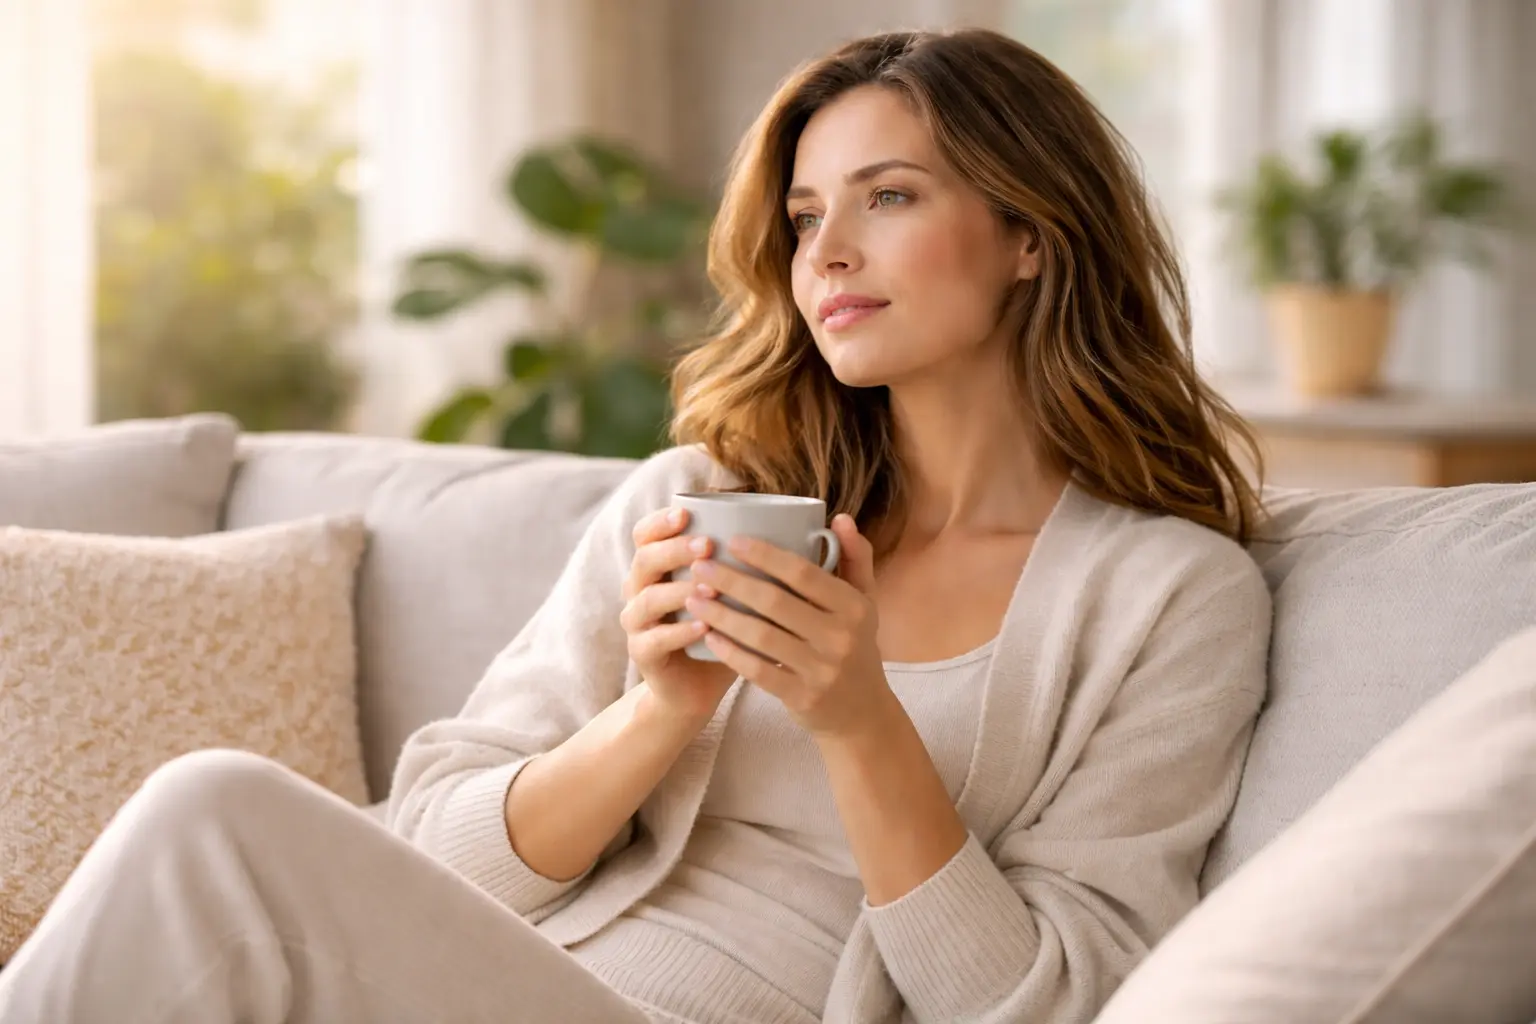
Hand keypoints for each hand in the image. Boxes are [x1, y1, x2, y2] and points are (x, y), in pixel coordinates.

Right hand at [620, 507, 739, 725]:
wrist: (698, 687)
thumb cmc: (725, 631)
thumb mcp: (737, 594)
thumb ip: (755, 564)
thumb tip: (809, 532)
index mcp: (659, 566)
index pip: (646, 534)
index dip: (660, 521)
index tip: (686, 512)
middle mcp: (641, 589)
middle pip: (645, 559)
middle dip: (674, 549)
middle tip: (706, 546)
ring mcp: (638, 623)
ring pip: (648, 598)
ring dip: (679, 590)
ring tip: (711, 589)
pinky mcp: (643, 654)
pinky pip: (655, 639)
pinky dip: (679, 632)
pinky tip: (703, 627)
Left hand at [683, 514, 889, 737]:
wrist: (862, 713)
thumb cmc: (855, 646)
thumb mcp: (864, 603)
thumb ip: (855, 559)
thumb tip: (839, 518)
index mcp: (855, 607)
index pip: (804, 573)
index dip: (765, 555)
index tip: (731, 541)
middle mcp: (841, 637)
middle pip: (775, 602)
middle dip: (732, 581)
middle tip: (699, 567)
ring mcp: (822, 670)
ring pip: (761, 636)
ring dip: (722, 615)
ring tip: (694, 598)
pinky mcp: (802, 698)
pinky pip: (758, 671)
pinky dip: (730, 652)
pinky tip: (707, 636)